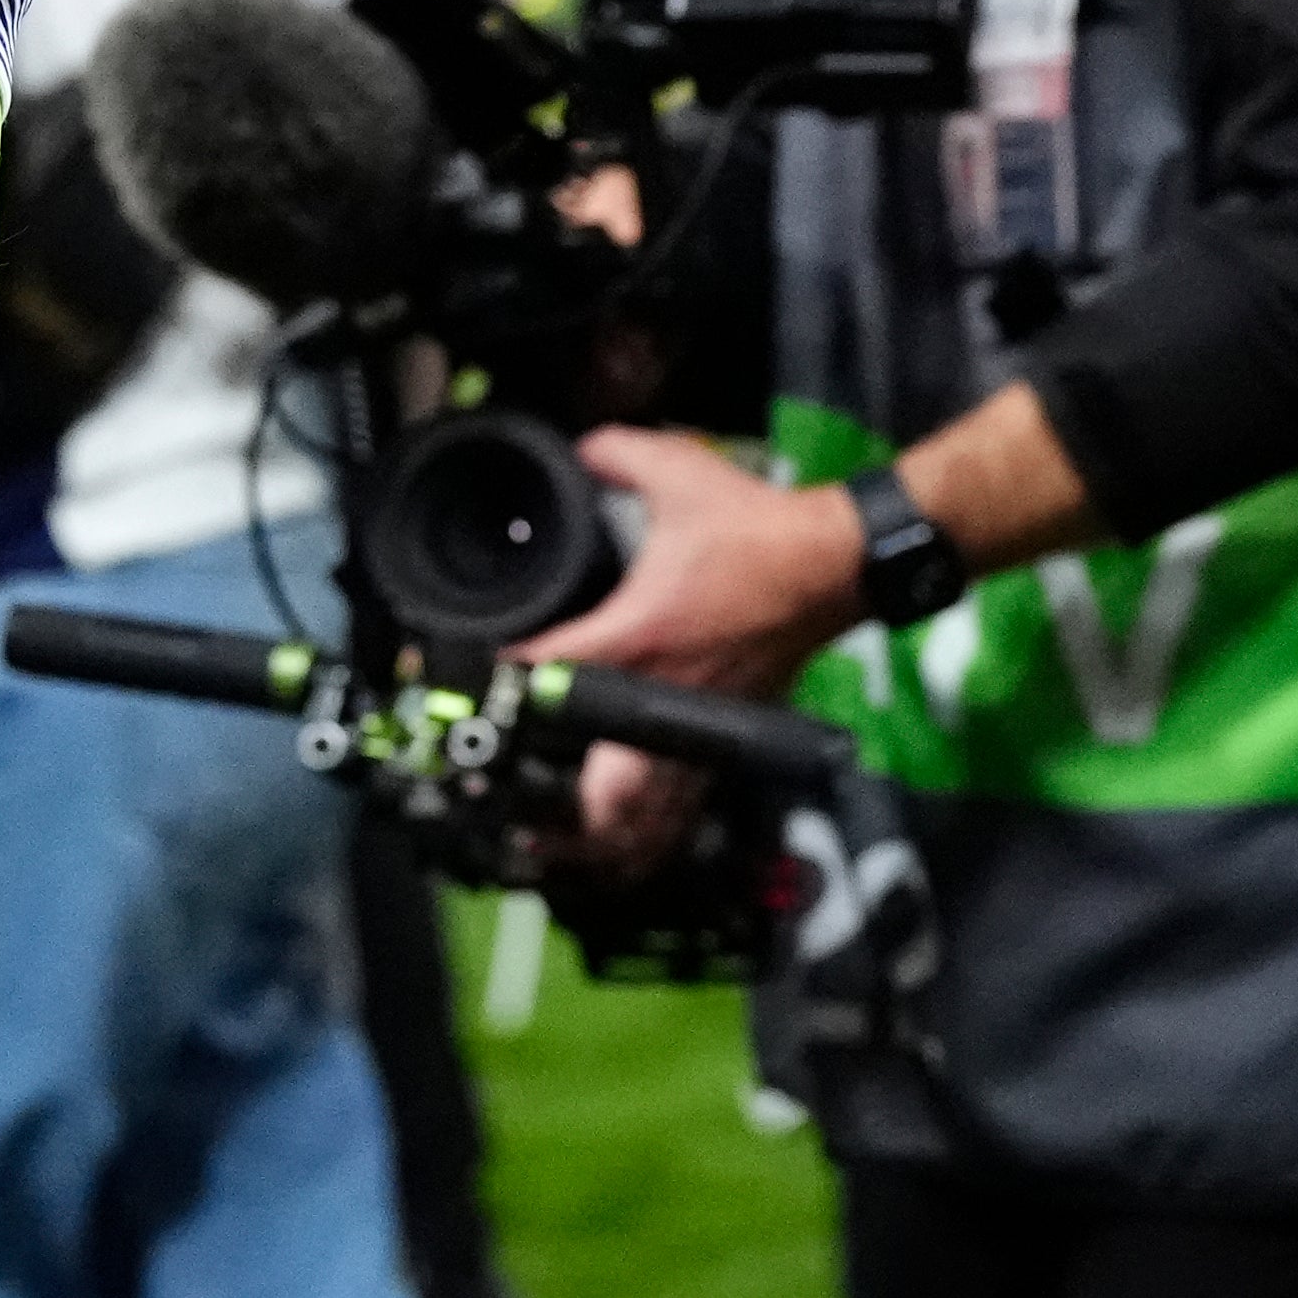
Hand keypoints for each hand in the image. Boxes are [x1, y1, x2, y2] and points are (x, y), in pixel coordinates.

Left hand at [540, 425, 861, 865]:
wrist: (837, 565)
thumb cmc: (757, 526)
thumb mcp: (678, 471)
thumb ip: (613, 453)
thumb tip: (574, 447)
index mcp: (640, 634)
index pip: (553, 672)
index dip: (500, 689)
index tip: (459, 694)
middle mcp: (665, 693)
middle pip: (604, 787)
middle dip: (550, 811)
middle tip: (498, 805)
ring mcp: (700, 724)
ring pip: (647, 813)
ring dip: (596, 841)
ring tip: (542, 851)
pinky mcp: (728, 735)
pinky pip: (682, 803)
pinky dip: (648, 832)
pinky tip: (615, 849)